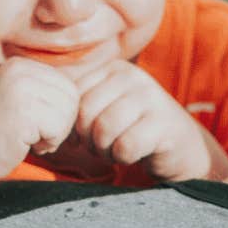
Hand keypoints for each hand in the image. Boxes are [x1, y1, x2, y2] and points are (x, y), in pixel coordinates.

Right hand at [0, 58, 80, 180]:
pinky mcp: (22, 112)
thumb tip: (87, 96)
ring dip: (55, 134)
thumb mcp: (18, 100)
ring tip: (28, 139)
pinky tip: (26, 145)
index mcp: (20, 65)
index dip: (59, 111)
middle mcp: (20, 71)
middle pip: (71, 97)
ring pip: (68, 113)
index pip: (66, 84)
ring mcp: (20, 89)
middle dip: (60, 123)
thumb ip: (43, 92)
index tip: (36, 124)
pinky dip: (48, 143)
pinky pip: (59, 128)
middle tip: (35, 134)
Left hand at [72, 61, 219, 181]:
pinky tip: (133, 154)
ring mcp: (151, 97)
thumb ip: (79, 105)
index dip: (73, 124)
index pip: (74, 96)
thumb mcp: (106, 108)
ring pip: (103, 129)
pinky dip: (123, 158)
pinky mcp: (164, 123)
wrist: (181, 147)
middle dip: (88, 139)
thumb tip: (46, 116)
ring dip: (105, 150)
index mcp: (114, 69)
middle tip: (102, 147)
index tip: (86, 137)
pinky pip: (125, 146)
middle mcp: (133, 77)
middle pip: (86, 113)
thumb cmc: (133, 130)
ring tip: (116, 150)